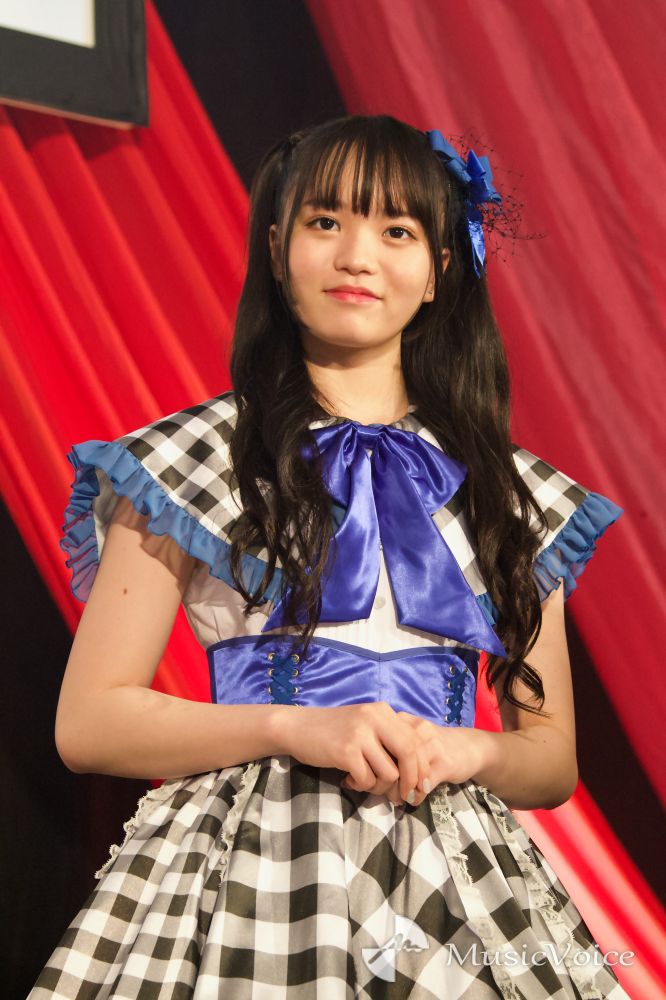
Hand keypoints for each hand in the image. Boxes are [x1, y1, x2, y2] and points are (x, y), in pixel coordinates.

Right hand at [277, 702, 432, 803]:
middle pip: (410, 755)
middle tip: (403, 798)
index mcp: (383, 711)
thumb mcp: (365, 725)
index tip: (420, 787)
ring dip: (379, 786)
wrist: (296, 727)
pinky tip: (349, 779)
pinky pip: (367, 779)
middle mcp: (374, 718)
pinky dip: (361, 785)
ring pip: (389, 773)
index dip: (422, 768)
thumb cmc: (334, 731)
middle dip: (410, 782)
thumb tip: (416, 773)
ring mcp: (360, 734)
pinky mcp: (345, 751)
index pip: (416, 741)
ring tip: (364, 781)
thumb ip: (389, 739)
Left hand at [347, 712, 488, 805]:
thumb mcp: (405, 744)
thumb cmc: (432, 748)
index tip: (360, 783)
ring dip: (396, 792)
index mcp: (401, 722)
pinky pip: (422, 784)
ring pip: (402, 774)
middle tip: (380, 795)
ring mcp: (430, 745)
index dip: (364, 768)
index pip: (373, 746)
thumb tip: (349, 781)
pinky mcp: (445, 762)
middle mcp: (414, 730)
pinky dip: (415, 797)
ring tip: (397, 800)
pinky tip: (413, 800)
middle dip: (379, 784)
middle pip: (385, 761)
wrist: (471, 747)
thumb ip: (382, 756)